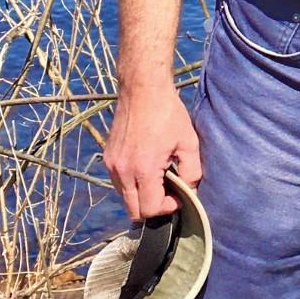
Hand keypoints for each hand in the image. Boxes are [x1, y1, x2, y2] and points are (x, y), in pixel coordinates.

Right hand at [104, 85, 201, 220]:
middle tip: (169, 192)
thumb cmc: (167, 112)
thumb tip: (190, 190)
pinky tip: (146, 166)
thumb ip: (191, 171)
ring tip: (158, 177)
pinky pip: (118, 182)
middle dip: (153, 207)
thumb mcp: (188, 141)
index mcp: (143, 170)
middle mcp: (122, 171)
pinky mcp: (108, 155)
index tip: (178, 196)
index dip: (167, 208)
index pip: (150, 209)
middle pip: (133, 211)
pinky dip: (132, 183)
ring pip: (124, 197)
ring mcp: (112, 164)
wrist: (142, 88)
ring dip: (141, 195)